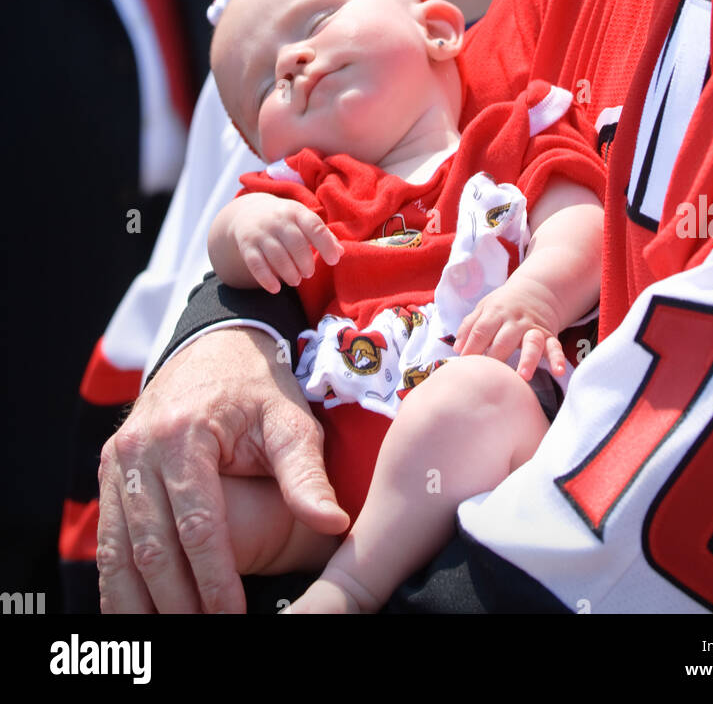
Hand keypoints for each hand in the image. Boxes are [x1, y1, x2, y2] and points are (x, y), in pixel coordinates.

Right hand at [97, 327, 348, 613]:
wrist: (215, 344)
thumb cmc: (259, 387)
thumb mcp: (289, 419)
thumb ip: (306, 473)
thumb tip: (333, 522)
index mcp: (184, 434)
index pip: (198, 524)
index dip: (214, 578)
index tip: (232, 616)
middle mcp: (140, 449)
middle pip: (153, 546)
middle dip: (178, 601)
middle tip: (205, 634)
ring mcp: (118, 461)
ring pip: (119, 551)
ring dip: (139, 604)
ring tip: (165, 637)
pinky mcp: (109, 473)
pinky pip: (108, 540)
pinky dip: (119, 584)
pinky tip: (139, 615)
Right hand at [227, 194, 343, 292]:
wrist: (248, 212)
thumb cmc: (285, 220)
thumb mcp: (303, 220)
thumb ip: (323, 235)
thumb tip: (341, 252)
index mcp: (296, 212)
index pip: (314, 226)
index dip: (326, 244)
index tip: (334, 261)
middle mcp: (278, 220)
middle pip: (296, 243)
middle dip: (305, 262)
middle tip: (309, 273)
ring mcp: (261, 232)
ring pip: (277, 255)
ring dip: (289, 272)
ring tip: (296, 280)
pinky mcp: (247, 245)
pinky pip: (256, 264)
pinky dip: (266, 279)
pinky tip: (276, 289)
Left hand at [454, 278, 565, 380]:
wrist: (537, 290)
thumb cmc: (504, 304)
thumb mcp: (484, 307)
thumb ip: (470, 326)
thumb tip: (457, 348)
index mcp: (496, 312)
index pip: (481, 330)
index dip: (471, 347)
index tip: (463, 365)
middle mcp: (515, 320)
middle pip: (504, 339)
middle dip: (496, 357)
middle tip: (488, 376)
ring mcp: (533, 328)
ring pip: (531, 343)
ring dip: (528, 359)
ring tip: (523, 376)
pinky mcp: (549, 335)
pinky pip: (554, 347)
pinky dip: (558, 359)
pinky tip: (558, 371)